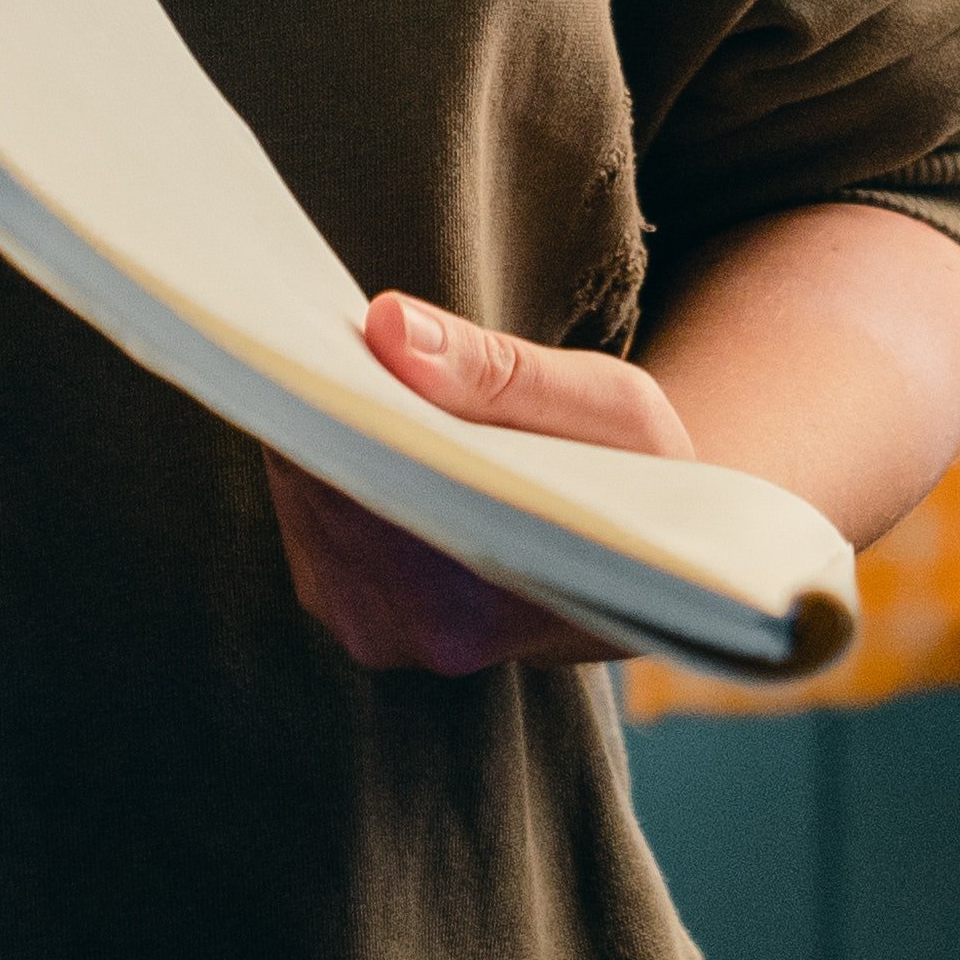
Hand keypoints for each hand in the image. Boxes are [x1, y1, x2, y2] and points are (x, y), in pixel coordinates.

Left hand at [273, 290, 699, 674]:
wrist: (655, 552)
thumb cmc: (639, 472)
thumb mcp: (605, 404)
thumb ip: (495, 371)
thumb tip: (387, 324)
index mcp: (482, 602)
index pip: (361, 496)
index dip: (328, 411)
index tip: (322, 341)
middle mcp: (422, 636)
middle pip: (319, 499)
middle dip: (321, 411)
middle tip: (334, 331)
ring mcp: (381, 633)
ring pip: (304, 508)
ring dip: (318, 432)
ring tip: (355, 363)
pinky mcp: (354, 614)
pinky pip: (306, 522)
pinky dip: (320, 461)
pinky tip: (355, 412)